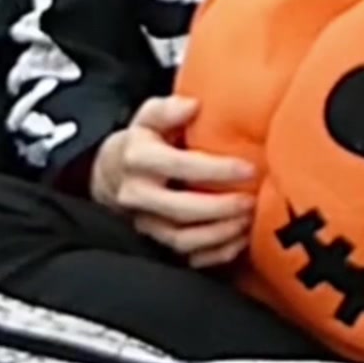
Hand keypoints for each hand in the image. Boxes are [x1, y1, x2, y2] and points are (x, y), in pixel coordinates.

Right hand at [90, 95, 256, 269]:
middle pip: (182, 210)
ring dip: (220, 234)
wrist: (111, 175)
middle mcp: (138, 195)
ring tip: (249, 221)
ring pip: (182, 239)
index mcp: (138, 159)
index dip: (216, 170)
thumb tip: (193, 105)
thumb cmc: (142, 141)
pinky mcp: (153, 242)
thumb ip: (168, 109)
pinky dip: (213, 254)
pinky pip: (184, 257)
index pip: (180, 166)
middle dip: (221, 208)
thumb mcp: (149, 116)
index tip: (248, 169)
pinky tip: (237, 242)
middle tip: (252, 201)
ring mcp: (144, 223)